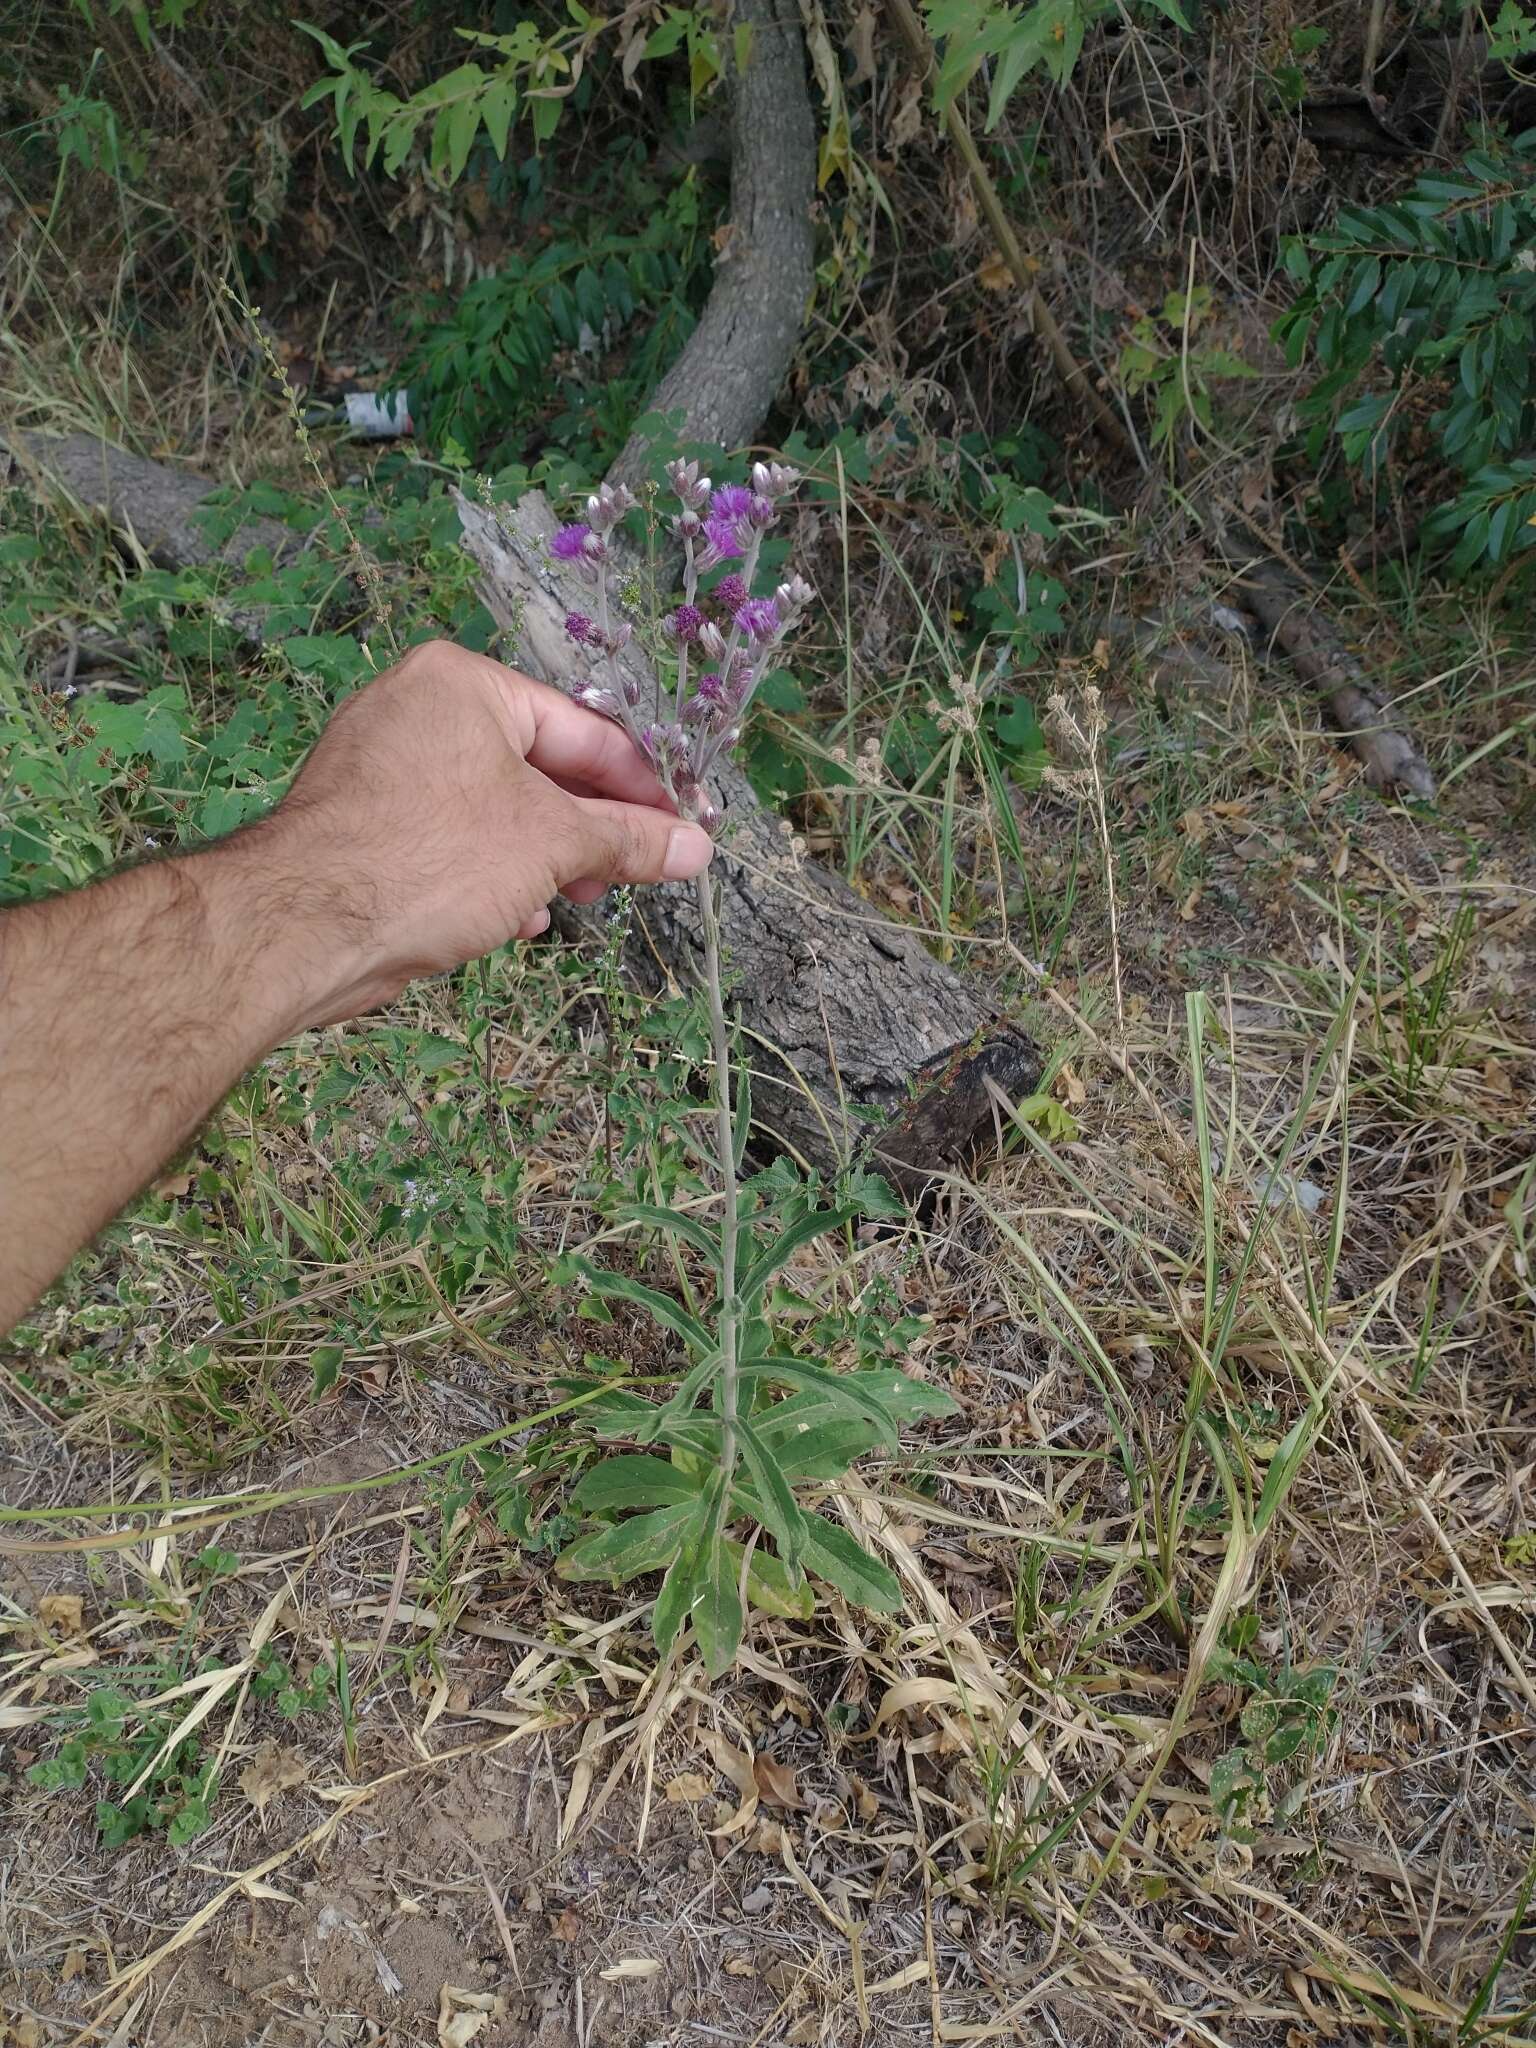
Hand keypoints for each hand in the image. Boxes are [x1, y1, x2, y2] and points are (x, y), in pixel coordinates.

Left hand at [256, 639, 712, 1024]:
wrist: (303, 927)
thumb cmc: (432, 858)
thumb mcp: (552, 844)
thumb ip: (628, 840)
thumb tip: (695, 848)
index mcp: (464, 683)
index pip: (581, 729)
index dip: (641, 786)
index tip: (683, 830)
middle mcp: (418, 709)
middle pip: (537, 767)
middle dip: (589, 828)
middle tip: (635, 873)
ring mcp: (383, 766)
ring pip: (493, 807)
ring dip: (544, 857)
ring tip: (577, 898)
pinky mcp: (363, 821)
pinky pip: (449, 835)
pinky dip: (491, 870)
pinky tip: (518, 915)